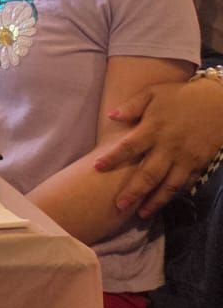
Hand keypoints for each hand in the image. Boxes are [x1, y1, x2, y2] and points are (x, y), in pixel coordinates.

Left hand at [96, 77, 222, 215]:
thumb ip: (132, 106)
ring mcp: (185, 158)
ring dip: (154, 201)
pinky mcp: (199, 164)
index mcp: (153, 128)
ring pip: (168, 185)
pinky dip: (173, 195)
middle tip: (118, 206)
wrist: (219, 102)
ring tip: (140, 214)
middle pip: (147, 174)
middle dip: (132, 192)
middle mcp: (168, 146)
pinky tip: (163, 203)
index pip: (128, 147)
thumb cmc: (181, 96)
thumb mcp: (153, 93)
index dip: (112, 158)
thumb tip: (111, 116)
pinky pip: (185, 183)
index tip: (96, 167)